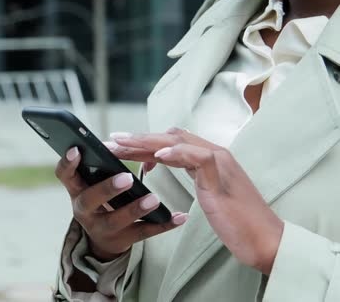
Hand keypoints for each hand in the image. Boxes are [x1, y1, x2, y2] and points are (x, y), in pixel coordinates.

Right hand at [55, 147, 188, 260]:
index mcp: (76, 190)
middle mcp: (84, 210)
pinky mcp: (123, 239)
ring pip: (117, 220)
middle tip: (126, 177)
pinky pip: (144, 232)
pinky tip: (179, 216)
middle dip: (107, 188)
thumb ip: (95, 165)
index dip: (68, 163)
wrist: (103, 238)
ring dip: (136, 209)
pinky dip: (163, 224)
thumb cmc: (98, 200)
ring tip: (154, 199)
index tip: (77, 149)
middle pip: (89, 200)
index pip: (64, 175)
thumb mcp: (89, 184)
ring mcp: (102, 228)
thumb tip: (114, 138)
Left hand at [109, 128, 283, 273]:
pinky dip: (176, 152)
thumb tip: (169, 168)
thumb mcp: (210, 194)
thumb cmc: (237, 221)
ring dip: (144, 143)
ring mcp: (219, 162)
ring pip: (177, 141)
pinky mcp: (221, 176)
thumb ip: (195, 176)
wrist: (265, 239)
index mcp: (209, 158)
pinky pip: (196, 157)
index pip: (171, 142)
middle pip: (169, 137)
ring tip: (119, 145)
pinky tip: (156, 155)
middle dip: (137, 139)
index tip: (119, 147)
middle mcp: (214, 154)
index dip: (143, 143)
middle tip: (109, 142)